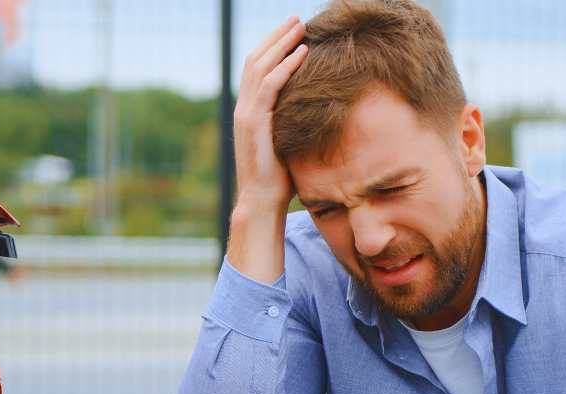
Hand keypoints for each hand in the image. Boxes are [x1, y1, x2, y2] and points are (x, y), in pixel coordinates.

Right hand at [233, 16, 307, 211]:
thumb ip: (295, 124)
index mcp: (249, 112)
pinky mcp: (254, 123)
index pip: (257, 69)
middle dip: (277, 36)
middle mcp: (244, 108)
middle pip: (256, 59)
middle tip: (297, 19)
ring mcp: (246, 114)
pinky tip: (302, 53)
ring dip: (282, 43)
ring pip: (260, 66)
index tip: (294, 33)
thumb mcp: (288, 144)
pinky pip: (270, 85)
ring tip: (300, 26)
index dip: (274, 47)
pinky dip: (286, 66)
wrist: (261, 202)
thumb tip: (321, 114)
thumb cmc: (279, 180)